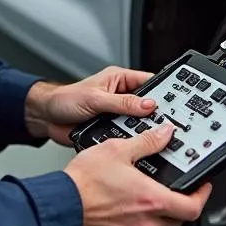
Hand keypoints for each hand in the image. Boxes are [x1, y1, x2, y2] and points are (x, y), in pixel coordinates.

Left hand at [25, 66, 157, 146]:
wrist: (47, 119)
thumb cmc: (65, 100)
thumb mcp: (96, 98)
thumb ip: (122, 102)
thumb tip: (148, 104)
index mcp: (119, 80)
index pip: (149, 82)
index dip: (163, 91)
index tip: (178, 102)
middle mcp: (121, 96)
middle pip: (148, 105)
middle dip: (156, 114)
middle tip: (167, 124)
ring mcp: (117, 114)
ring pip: (139, 123)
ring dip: (142, 129)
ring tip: (153, 136)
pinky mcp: (111, 130)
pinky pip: (128, 136)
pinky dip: (132, 141)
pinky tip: (136, 145)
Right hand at [64, 124, 212, 225]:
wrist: (59, 207)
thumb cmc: (84, 183)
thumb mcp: (117, 150)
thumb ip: (146, 142)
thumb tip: (164, 135)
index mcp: (152, 200)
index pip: (193, 207)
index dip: (202, 196)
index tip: (202, 186)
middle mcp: (146, 223)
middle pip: (178, 220)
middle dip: (181, 204)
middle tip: (177, 189)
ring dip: (158, 213)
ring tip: (145, 194)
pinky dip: (138, 221)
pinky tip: (125, 206)